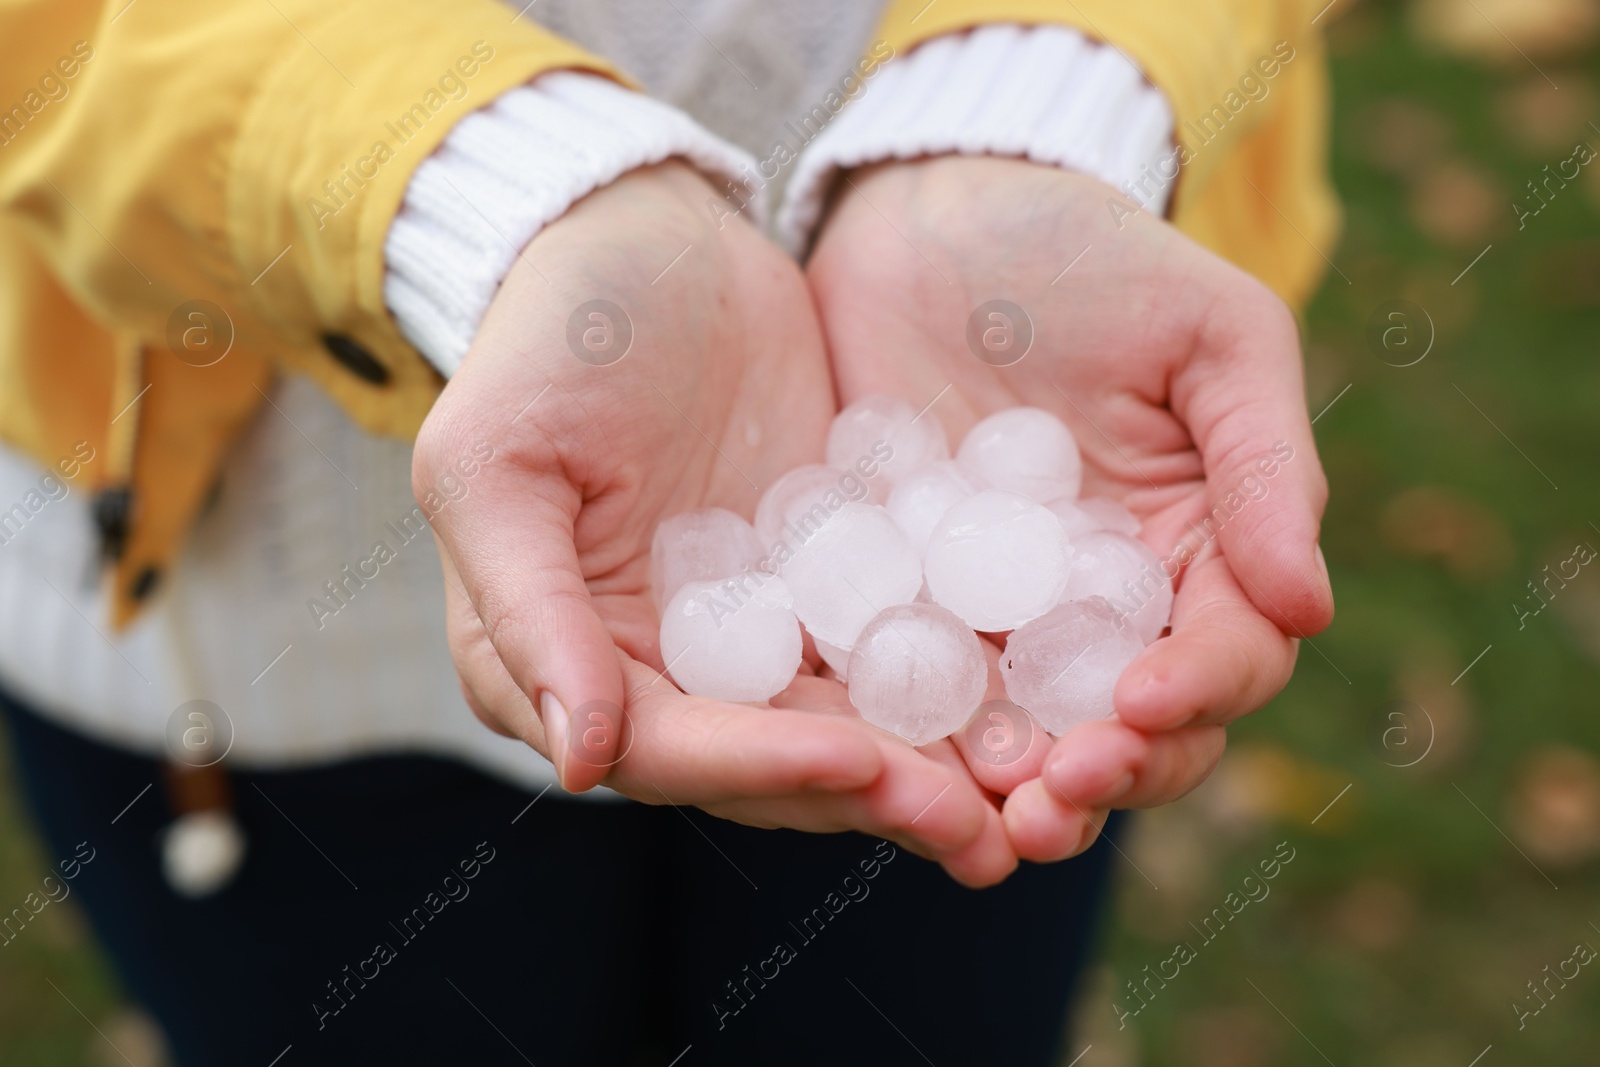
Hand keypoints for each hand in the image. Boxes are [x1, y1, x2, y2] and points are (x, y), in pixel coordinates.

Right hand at [413, 162, 1013, 884]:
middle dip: (872, 795)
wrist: (649, 238)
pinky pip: (896, 649)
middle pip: (770, 764)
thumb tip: (580, 760)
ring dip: (930, 770)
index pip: (667, 747)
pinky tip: (1036, 705)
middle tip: (981, 828)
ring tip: (1027, 797)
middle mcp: (658, 674)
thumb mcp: (500, 461)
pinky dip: (958, 685)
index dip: (761, 764)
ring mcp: (754, 635)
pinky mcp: (829, 588)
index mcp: (559, 665)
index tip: (861, 761)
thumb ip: (528, 610)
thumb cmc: (551, 336)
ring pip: (846, 727)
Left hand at [806, 155, 1333, 860]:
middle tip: (1055, 798)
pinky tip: (881, 763)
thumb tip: (1307, 609)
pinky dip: (905, 738)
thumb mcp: (1210, 335)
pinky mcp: (896, 603)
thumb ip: (1263, 465)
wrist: (935, 213)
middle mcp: (1100, 607)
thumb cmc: (1092, 258)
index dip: (1197, 692)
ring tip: (983, 821)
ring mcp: (996, 615)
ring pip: (1020, 735)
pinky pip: (904, 687)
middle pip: (1125, 727)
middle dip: (1104, 776)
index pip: (1224, 654)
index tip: (1145, 701)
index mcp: (1195, 553)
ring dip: (1009, 791)